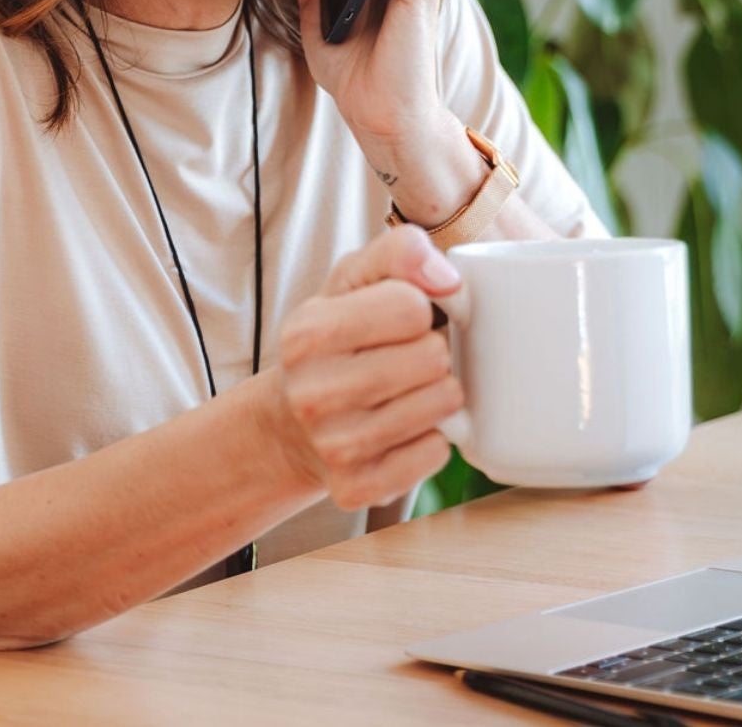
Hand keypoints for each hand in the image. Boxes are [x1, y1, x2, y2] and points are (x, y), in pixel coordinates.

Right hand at [267, 226, 464, 511]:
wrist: (293, 420)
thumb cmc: (339, 337)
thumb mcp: (356, 278)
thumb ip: (400, 252)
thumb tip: (448, 279)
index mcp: (308, 331)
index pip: (411, 306)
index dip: (424, 305)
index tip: (410, 315)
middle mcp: (312, 392)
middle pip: (432, 358)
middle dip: (435, 350)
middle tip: (412, 355)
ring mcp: (332, 446)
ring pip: (442, 406)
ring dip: (439, 392)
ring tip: (411, 387)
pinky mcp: (356, 488)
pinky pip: (436, 452)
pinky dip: (433, 437)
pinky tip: (406, 426)